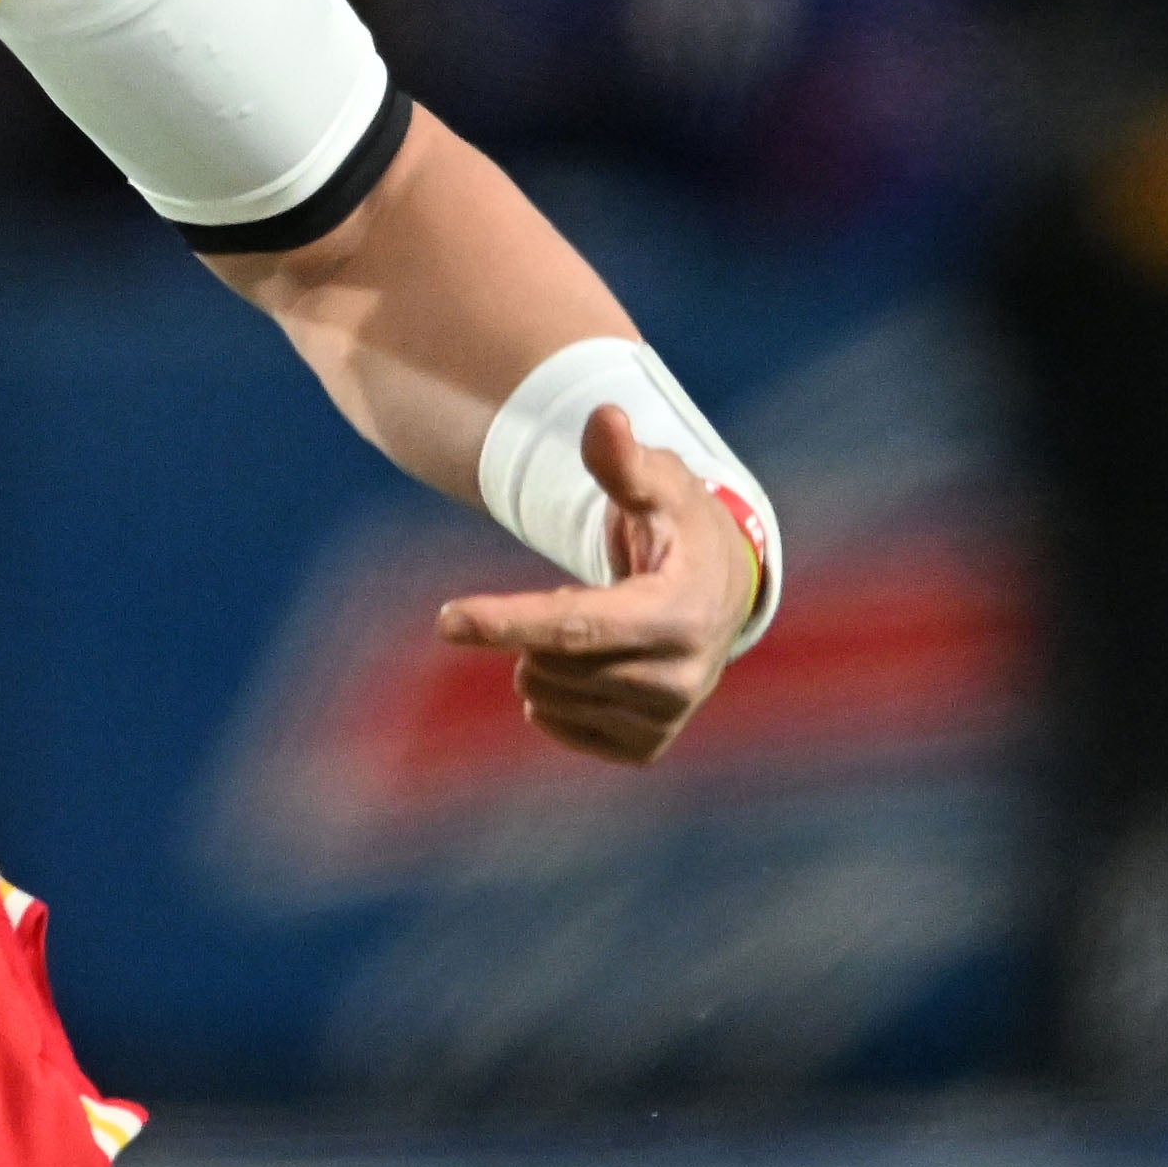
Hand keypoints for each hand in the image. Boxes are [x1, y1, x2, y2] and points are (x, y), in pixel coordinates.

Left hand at [433, 406, 757, 766]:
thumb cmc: (679, 526)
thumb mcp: (660, 482)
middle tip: (580, 593)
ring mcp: (664, 721)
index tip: (446, 620)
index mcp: (677, 616)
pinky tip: (588, 664)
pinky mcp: (644, 748)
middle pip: (548, 661)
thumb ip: (623, 458)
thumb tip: (604, 418)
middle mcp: (677, 680)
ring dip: (543, 653)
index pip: (576, 627)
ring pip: (543, 693)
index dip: (508, 620)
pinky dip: (551, 689)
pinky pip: (552, 723)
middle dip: (533, 623)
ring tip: (593, 624)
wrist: (721, 595)